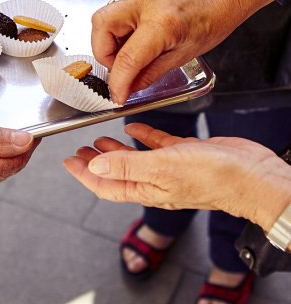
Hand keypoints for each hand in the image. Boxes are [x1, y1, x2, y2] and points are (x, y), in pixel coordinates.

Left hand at [64, 123, 283, 224]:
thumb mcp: (163, 168)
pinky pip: (156, 144)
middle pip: (116, 172)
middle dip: (95, 162)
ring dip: (115, 150)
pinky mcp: (184, 153)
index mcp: (148, 189)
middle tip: (79, 150)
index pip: (106, 184)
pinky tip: (133, 128)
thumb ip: (128, 165)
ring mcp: (170, 167)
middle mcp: (156, 181)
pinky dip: (143, 136)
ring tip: (99, 139)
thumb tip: (94, 166)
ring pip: (134, 159)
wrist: (250, 173)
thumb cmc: (212, 175)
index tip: (68, 162)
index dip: (84, 174)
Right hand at [91, 0, 245, 103]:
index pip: (127, 58)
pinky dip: (115, 34)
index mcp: (163, 23)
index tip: (117, 96)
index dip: (117, 82)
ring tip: (124, 57)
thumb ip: (151, 73)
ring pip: (102, 19)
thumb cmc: (212, 21)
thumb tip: (130, 87)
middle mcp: (145, 4)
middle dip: (103, 55)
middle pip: (102, 27)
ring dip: (106, 43)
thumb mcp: (184, 56)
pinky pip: (114, 15)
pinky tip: (130, 44)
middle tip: (118, 70)